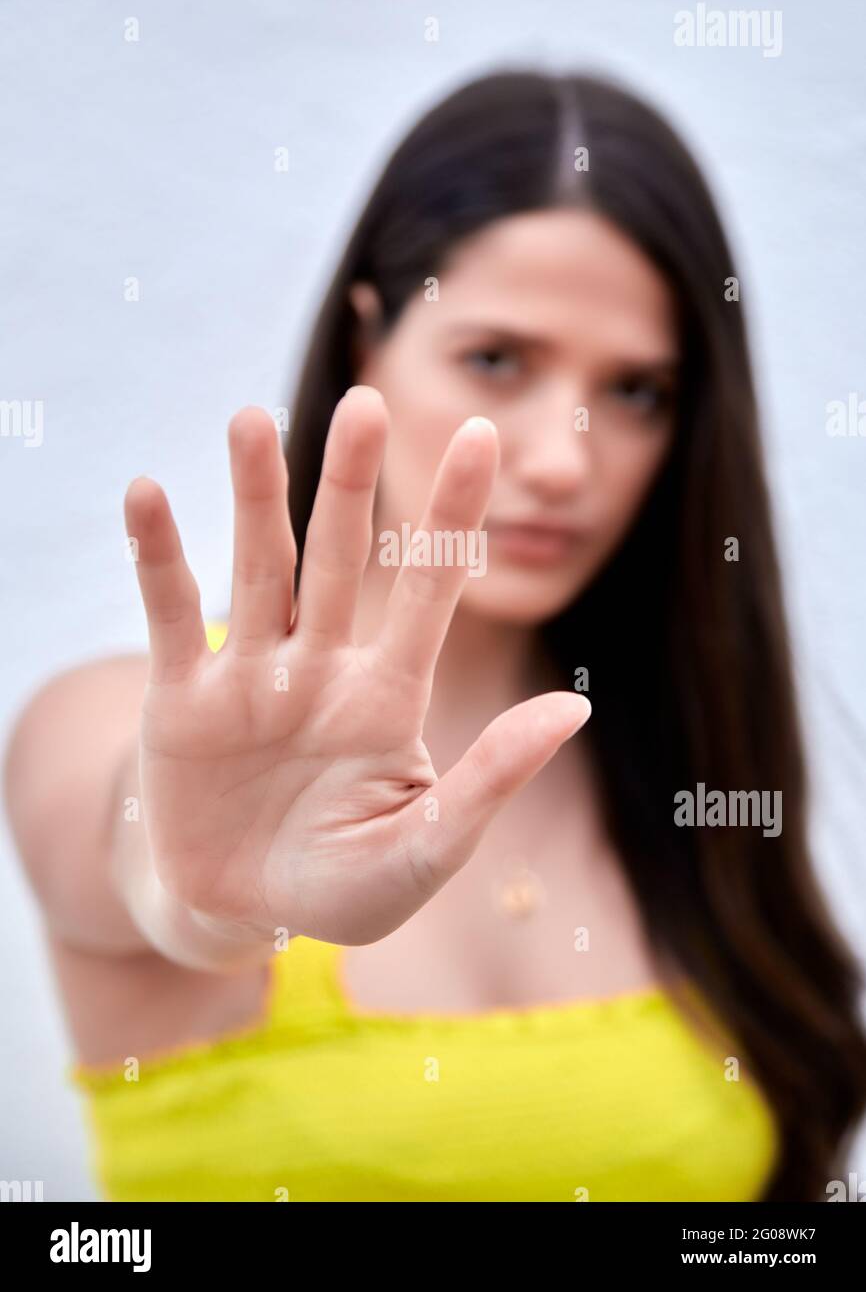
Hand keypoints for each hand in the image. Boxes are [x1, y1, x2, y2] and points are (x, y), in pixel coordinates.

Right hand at [123, 386, 590, 944]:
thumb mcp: (426, 848)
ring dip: (255, 496)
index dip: (452, 517)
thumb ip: (491, 779)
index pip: (429, 590)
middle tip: (366, 403)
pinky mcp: (182, 697)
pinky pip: (171, 614)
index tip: (482, 436)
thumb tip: (577, 709)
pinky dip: (158, 556)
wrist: (244, 916)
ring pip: (259, 568)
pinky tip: (147, 492)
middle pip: (340, 559)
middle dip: (351, 485)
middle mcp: (321, 667)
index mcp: (387, 697)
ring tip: (251, 418)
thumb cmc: (346, 888)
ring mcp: (251, 676)